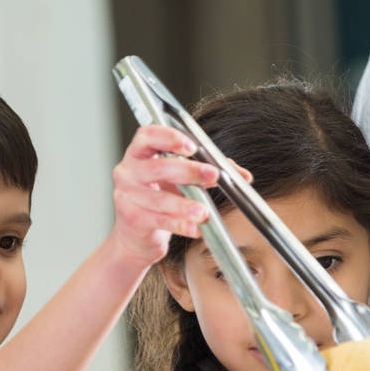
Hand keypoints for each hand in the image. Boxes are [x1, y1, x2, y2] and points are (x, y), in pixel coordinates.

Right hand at [109, 124, 220, 265]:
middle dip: (189, 171)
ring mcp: (127, 196)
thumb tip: (242, 175)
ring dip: (185, 205)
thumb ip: (208, 170)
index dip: (169, 138)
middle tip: (212, 176)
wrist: (136, 234)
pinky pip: (159, 221)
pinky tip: (194, 228)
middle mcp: (128, 172)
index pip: (147, 136)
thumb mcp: (179, 179)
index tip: (192, 147)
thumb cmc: (159, 197)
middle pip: (158, 167)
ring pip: (159, 199)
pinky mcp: (133, 219)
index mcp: (139, 154)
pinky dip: (179, 225)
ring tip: (204, 211)